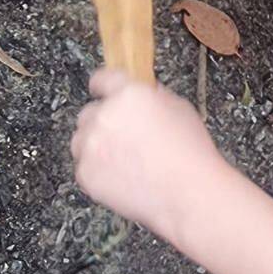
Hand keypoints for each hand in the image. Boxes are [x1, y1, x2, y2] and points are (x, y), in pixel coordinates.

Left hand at [72, 71, 227, 240]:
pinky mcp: (86, 173)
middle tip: (125, 139)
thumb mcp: (180, 109)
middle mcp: (105, 115)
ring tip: (124, 162)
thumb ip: (152, 97)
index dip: (103, 87)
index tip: (102, 91)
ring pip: (82, 140)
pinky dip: (97, 172)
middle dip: (104, 123)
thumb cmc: (190, 154)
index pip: (102, 79)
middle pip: (90, 112)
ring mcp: (91, 145)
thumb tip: (141, 96)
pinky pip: (84, 167)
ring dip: (96, 147)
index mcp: (129, 94)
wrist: (188, 194)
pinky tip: (122, 177)